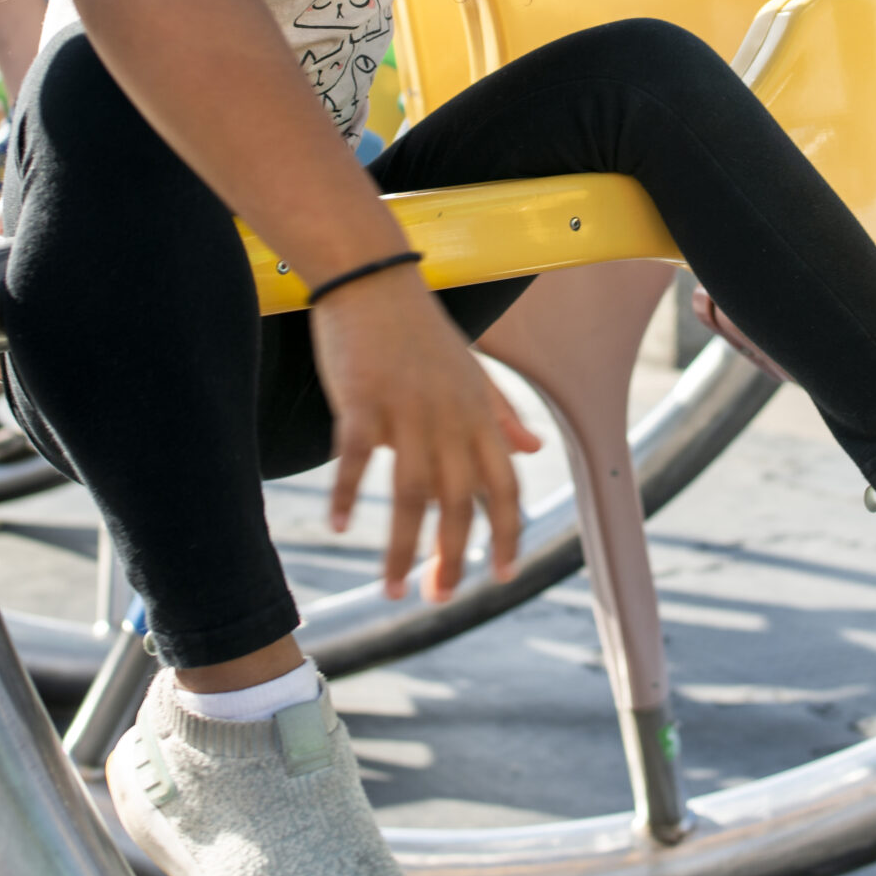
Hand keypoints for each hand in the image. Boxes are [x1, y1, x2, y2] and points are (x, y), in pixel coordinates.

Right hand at [310, 270, 542, 601]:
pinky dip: (348, 494)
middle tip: (438, 600)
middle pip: (459, 502)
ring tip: (392, 589)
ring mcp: (407, 409)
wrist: (373, 276)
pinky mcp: (364, 399)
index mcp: (478, 414)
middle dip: (453, 558)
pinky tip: (339, 528)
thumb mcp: (473, 369)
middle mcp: (450, 417)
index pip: (505, 485)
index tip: (502, 574)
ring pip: (411, 494)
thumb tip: (536, 451)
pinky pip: (359, 457)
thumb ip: (504, 413)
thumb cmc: (418, 327)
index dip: (509, 533)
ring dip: (402, 549)